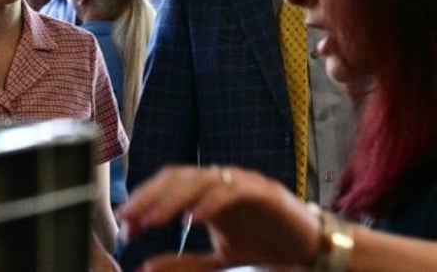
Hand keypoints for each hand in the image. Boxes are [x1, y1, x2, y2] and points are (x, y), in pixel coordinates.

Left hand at [119, 166, 320, 270]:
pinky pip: (233, 191)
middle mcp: (222, 181)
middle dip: (150, 196)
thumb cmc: (267, 248)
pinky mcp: (265, 191)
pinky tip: (192, 219)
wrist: (314, 251)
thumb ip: (186, 262)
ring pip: (201, 179)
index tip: (124, 222)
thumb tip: (146, 267)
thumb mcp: (220, 259)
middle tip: (130, 218)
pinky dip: (210, 203)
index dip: (144, 199)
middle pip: (178, 177)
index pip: (168, 185)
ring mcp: (244, 182)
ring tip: (153, 220)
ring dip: (173, 198)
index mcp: (208, 192)